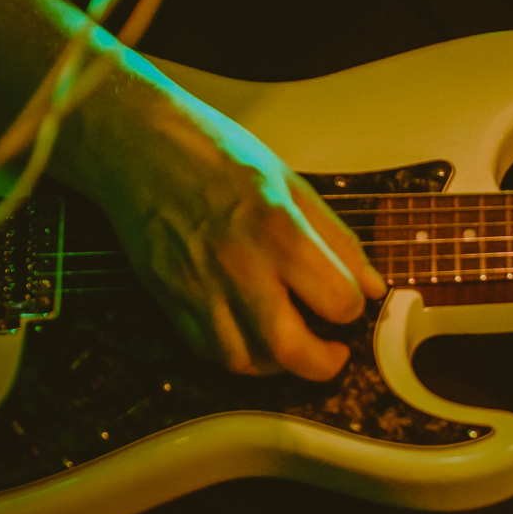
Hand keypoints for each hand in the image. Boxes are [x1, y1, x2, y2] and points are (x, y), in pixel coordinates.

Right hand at [59, 68, 385, 379]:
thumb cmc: (218, 155)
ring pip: (246, 362)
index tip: (351, 299)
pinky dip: (237, 355)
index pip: (336, 299)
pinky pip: (208, 351)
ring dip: (279, 365)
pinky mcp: (169, 302)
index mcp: (278, 229)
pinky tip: (253, 336)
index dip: (353, 305)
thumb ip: (336, 239)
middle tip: (334, 351)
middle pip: (290, 349)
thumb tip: (371, 286)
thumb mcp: (292, 184)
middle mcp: (239, 267)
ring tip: (294, 344)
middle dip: (324, 362)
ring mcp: (199, 290)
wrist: (140, 148)